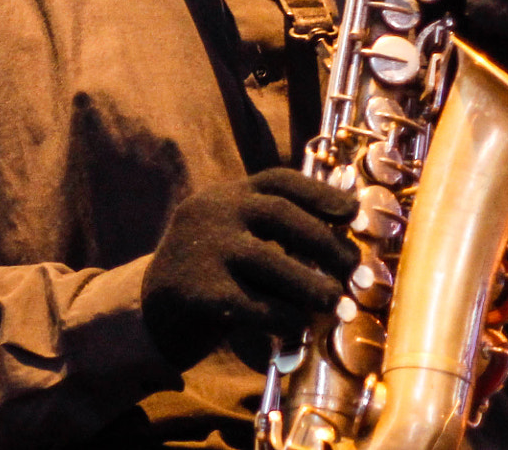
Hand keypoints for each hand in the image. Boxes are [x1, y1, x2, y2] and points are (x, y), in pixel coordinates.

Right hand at [140, 168, 356, 369]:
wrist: (152, 311)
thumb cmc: (213, 274)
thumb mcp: (235, 239)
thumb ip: (275, 236)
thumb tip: (344, 247)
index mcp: (225, 195)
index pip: (279, 181)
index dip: (322, 193)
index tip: (353, 212)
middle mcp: (213, 212)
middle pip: (281, 215)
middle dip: (327, 243)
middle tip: (355, 270)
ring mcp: (204, 249)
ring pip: (272, 262)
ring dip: (314, 286)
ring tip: (338, 304)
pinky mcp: (200, 291)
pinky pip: (256, 305)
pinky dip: (286, 318)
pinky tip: (299, 326)